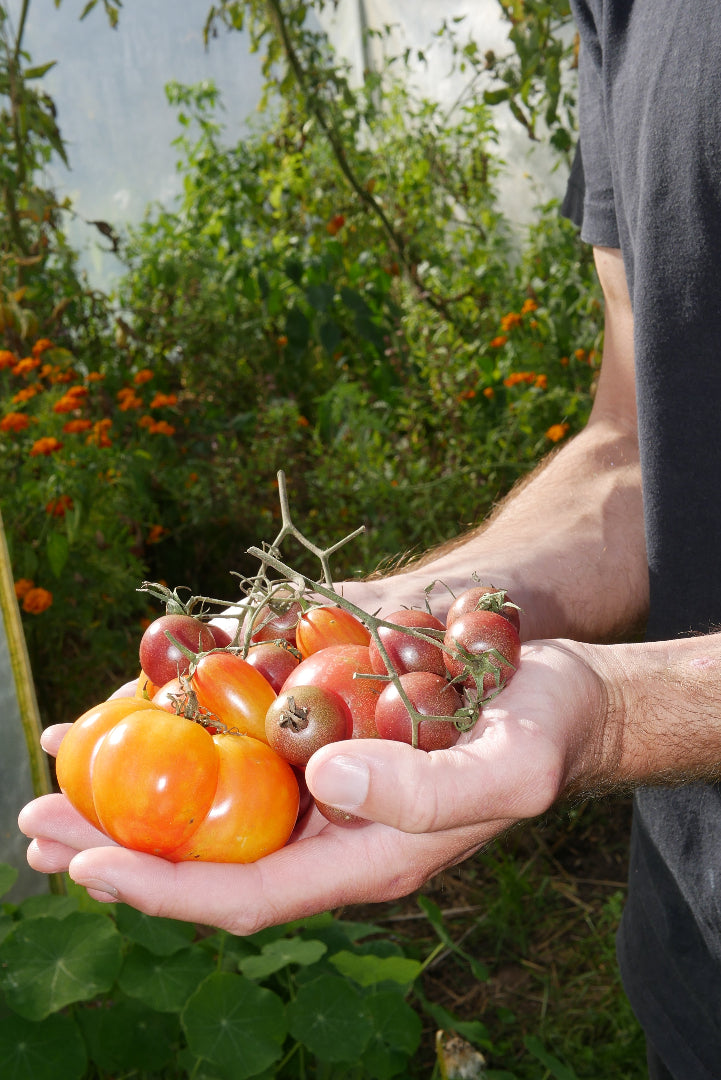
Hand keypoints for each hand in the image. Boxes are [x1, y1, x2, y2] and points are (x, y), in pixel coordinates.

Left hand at [18, 638, 610, 933]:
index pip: (244, 894)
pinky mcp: (332, 748)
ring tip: (67, 769)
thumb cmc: (543, 735)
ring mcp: (331, 792)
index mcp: (367, 857)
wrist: (562, 700)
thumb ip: (426, 790)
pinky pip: (244, 760)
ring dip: (140, 795)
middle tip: (35, 822)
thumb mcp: (504, 769)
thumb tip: (322, 781)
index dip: (160, 885)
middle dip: (118, 848)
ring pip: (217, 811)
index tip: (82, 865)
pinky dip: (188, 746)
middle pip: (209, 859)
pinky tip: (150, 718)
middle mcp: (336, 832)